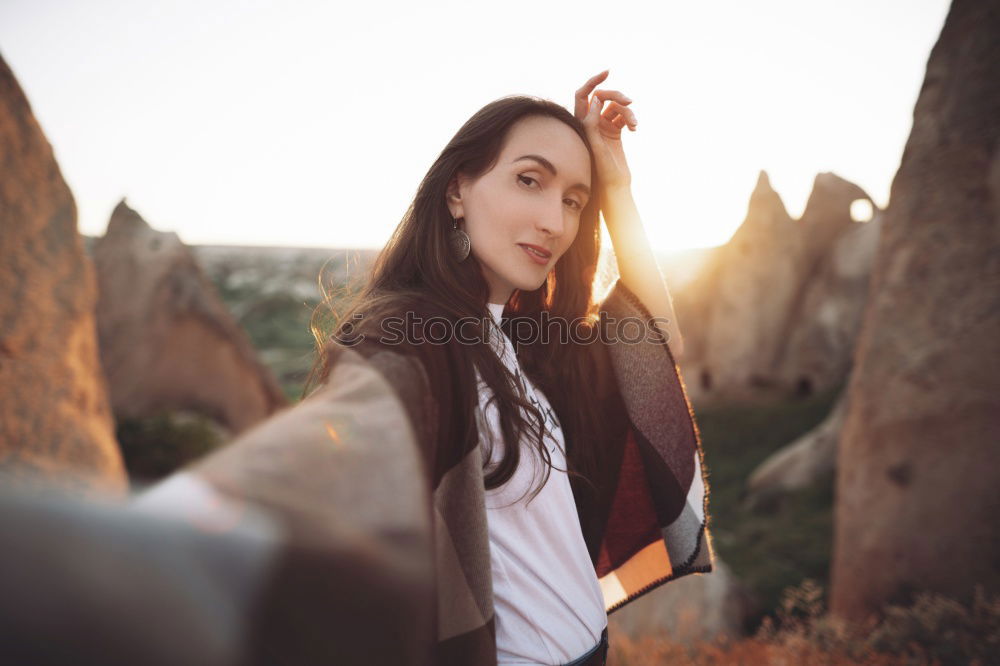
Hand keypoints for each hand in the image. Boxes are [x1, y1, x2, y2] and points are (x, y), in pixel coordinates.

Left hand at [574, 69, 636, 191]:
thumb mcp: (596, 146)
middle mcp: (590, 122)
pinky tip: (634, 128)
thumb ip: (593, 123)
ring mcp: (603, 126)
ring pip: (616, 107)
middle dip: (617, 97)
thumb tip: (597, 99)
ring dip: (627, 112)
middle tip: (629, 102)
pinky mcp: (614, 131)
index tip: (607, 72)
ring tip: (635, 124)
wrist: (614, 185)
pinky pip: (623, 116)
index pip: (583, 95)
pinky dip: (630, 119)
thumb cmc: (601, 170)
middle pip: (603, 97)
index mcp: (581, 123)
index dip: (593, 81)